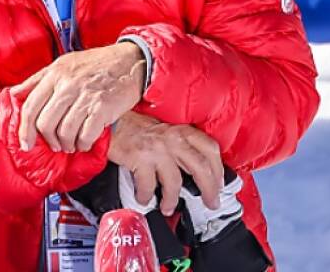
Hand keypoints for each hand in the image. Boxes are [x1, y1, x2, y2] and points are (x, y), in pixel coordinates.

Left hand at [11, 41, 145, 153]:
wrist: (131, 61)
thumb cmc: (97, 64)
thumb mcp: (64, 63)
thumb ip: (38, 79)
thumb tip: (14, 93)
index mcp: (55, 73)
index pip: (30, 106)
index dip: (25, 129)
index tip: (26, 143)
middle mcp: (68, 84)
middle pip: (45, 123)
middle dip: (49, 140)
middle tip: (56, 145)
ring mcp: (86, 96)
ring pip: (64, 132)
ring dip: (67, 144)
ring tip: (72, 144)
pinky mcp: (103, 107)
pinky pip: (85, 135)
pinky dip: (84, 143)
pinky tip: (86, 141)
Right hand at [107, 111, 223, 215]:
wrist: (110, 122)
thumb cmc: (135, 128)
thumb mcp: (164, 130)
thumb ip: (181, 145)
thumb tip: (196, 171)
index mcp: (181, 131)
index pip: (210, 149)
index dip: (218, 170)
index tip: (219, 184)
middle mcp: (172, 138)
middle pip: (201, 167)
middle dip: (209, 189)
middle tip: (211, 203)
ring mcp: (157, 149)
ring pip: (175, 182)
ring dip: (172, 200)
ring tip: (169, 207)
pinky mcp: (139, 158)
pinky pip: (148, 186)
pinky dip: (146, 196)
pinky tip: (144, 198)